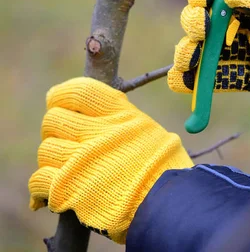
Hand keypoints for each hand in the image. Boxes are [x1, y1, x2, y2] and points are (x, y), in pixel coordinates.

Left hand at [29, 78, 191, 242]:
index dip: (61, 94)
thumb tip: (98, 112)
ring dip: (51, 159)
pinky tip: (48, 193)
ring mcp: (81, 160)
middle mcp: (97, 132)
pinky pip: (39, 180)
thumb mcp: (146, 128)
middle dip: (54, 129)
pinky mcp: (69, 189)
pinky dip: (40, 187)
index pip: (79, 90)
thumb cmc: (162, 167)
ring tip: (64, 168)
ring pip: (46, 149)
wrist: (165, 203)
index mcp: (118, 113)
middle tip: (63, 139)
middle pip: (54, 119)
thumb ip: (120, 118)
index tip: (56, 101)